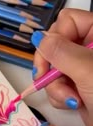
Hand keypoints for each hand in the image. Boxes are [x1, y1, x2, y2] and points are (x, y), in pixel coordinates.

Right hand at [32, 9, 92, 125]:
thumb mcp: (88, 71)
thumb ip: (62, 52)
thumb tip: (39, 38)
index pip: (68, 21)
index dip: (56, 38)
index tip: (49, 60)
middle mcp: (89, 49)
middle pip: (55, 44)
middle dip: (51, 67)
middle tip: (47, 79)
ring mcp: (82, 69)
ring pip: (52, 67)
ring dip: (55, 86)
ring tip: (70, 99)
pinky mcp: (77, 87)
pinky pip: (56, 84)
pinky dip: (59, 96)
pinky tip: (72, 104)